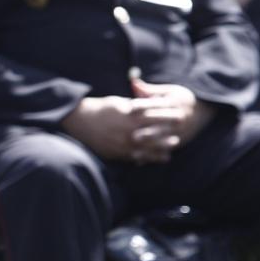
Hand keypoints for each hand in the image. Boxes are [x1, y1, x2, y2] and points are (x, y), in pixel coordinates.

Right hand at [64, 87, 208, 163]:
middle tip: (181, 134)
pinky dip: (147, 157)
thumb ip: (133, 105)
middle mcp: (128, 131)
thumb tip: (146, 104)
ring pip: (148, 147)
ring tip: (173, 146)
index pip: (155, 116)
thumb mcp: (117, 102)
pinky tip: (155, 157)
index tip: (180, 115)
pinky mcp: (116, 152)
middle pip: (154, 134)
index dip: (168, 117)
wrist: (78, 122)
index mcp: (130, 116)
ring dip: (161, 147)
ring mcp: (123, 144)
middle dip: (168, 134)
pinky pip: (135, 156)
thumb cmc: (98, 109)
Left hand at [131, 79, 210, 160]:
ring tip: (135, 147)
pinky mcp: (179, 141)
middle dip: (148, 128)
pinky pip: (165, 150)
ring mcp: (180, 131)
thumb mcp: (168, 91)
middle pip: (162, 123)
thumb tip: (133, 82)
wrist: (203, 110)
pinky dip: (152, 155)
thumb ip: (149, 90)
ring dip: (149, 143)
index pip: (157, 104)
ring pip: (164, 138)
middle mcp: (178, 117)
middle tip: (133, 134)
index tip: (129, 107)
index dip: (143, 105)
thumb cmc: (178, 99)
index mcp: (173, 103)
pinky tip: (138, 160)